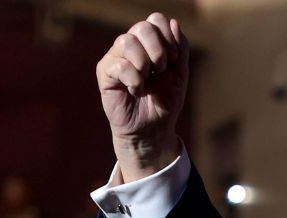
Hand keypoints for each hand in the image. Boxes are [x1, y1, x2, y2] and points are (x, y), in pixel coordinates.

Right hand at [95, 13, 188, 181]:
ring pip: (127, 41)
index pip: (156, 20)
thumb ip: (181, 49)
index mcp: (149, 42)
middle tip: (160, 70)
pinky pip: (120, 66)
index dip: (169, 38)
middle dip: (158, 50)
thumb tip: (174, 23)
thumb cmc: (164, 101)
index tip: (173, 60)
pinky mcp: (105, 73)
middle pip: (142, 27)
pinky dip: (134, 80)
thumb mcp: (180, 74)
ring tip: (147, 80)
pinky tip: (136, 91)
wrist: (154, 128)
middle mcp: (131, 46)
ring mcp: (116, 57)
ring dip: (145, 63)